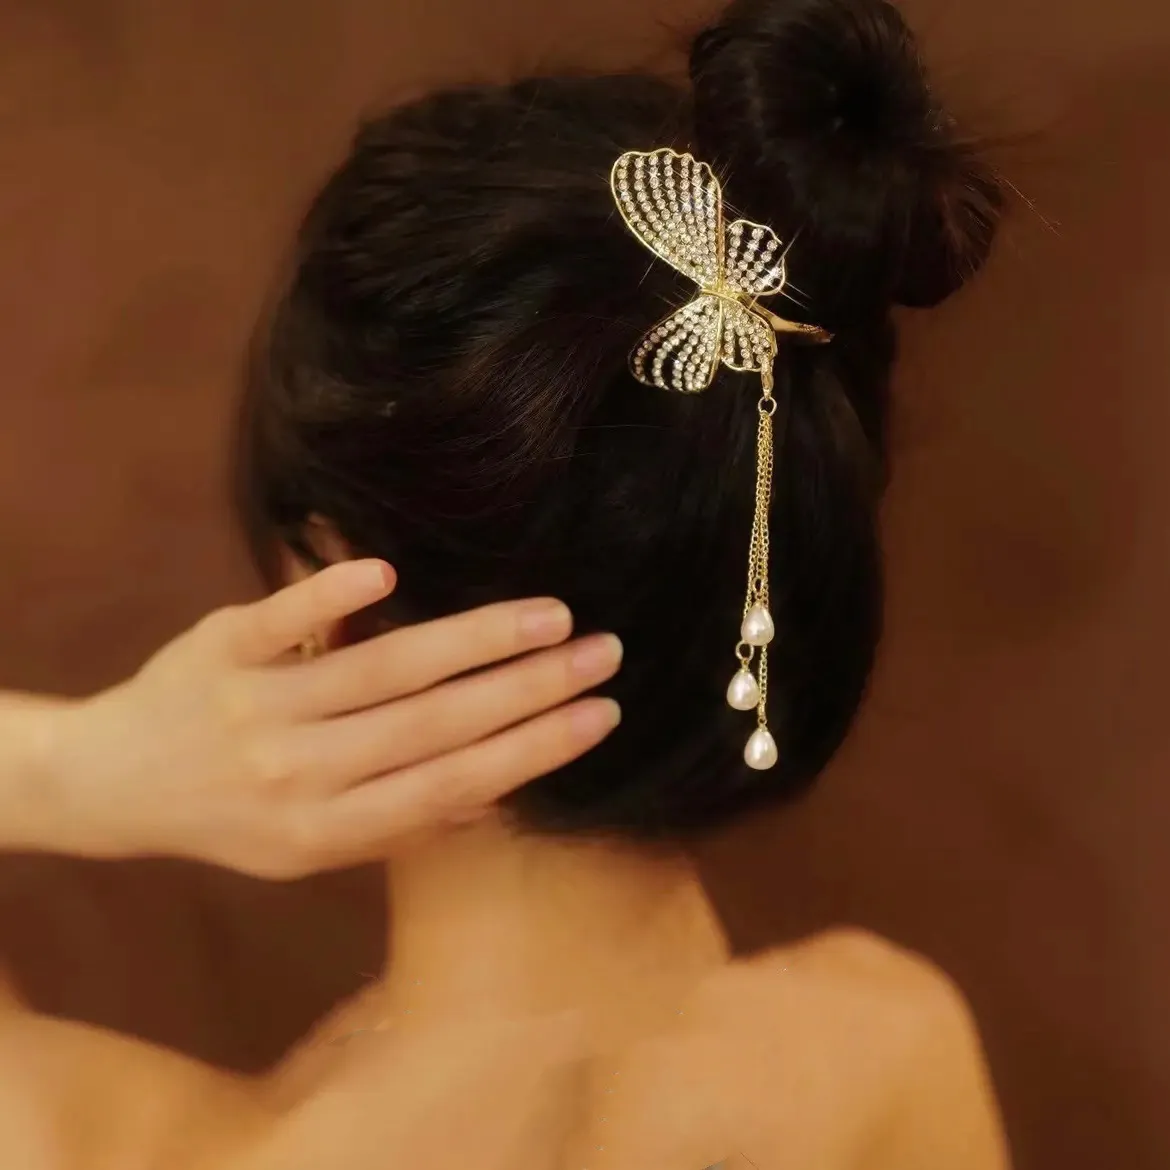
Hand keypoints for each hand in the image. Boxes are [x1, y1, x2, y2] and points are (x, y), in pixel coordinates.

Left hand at [20, 561, 620, 876]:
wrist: (112, 784)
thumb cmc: (232, 818)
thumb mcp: (312, 848)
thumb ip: (399, 818)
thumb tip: (498, 788)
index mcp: (327, 830)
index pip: (452, 784)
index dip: (533, 750)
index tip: (601, 715)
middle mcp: (296, 774)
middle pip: (434, 723)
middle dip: (531, 687)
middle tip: (604, 652)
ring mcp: (256, 708)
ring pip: (381, 669)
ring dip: (474, 638)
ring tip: (550, 615)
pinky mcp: (218, 650)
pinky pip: (277, 619)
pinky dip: (329, 595)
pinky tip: (389, 574)